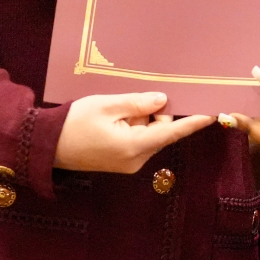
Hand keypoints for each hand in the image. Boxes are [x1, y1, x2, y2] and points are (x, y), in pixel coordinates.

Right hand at [53, 93, 213, 172]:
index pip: (171, 133)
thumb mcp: (107, 105)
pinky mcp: (120, 162)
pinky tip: (117, 116)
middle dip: (156, 113)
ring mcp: (128, 163)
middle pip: (161, 133)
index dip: (193, 123)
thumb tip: (163, 100)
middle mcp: (136, 160)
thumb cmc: (74, 123)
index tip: (213, 115)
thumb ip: (138, 103)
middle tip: (138, 96)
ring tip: (119, 107)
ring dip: (142, 119)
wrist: (46, 146)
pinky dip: (135, 126)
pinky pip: (138, 141)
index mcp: (134, 146)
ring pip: (149, 136)